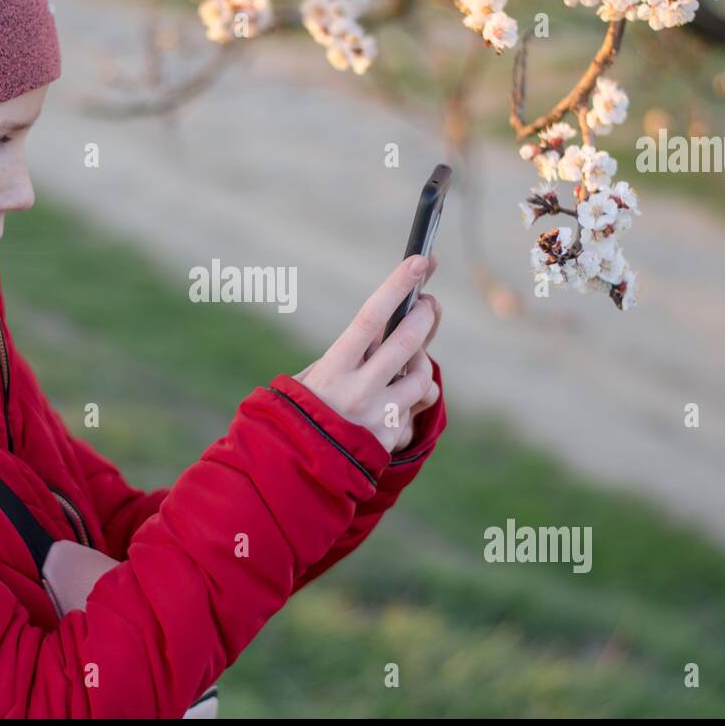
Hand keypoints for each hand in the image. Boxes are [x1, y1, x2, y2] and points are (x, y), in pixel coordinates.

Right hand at [293, 253, 441, 453]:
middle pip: (407, 342)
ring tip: (410, 361)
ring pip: (422, 376)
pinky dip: (413, 395)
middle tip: (427, 303)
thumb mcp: (318, 374)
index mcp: (333, 369)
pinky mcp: (392, 438)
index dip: (396, 286)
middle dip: (424, 316)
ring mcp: (378, 417)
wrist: (297, 464)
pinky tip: (395, 399)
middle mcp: (357, 391)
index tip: (418, 261)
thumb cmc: (308, 406)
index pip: (371, 318)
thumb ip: (358, 352)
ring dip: (422, 362)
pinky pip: (417, 405)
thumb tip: (408, 319)